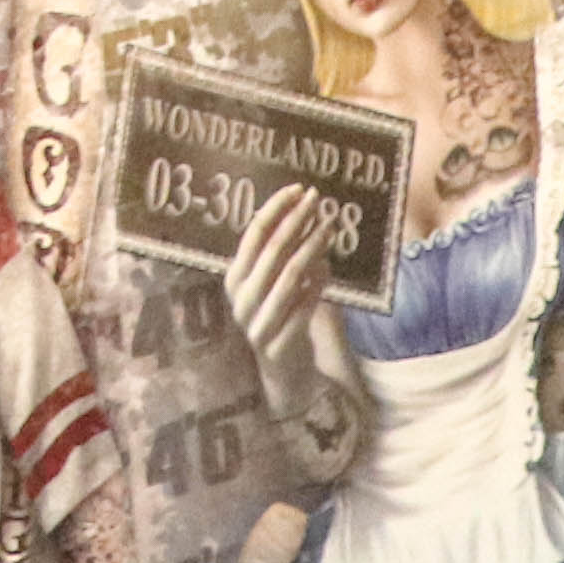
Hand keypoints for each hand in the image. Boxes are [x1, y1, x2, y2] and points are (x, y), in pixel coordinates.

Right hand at [221, 181, 335, 371]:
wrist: (283, 373)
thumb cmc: (281, 317)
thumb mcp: (275, 283)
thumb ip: (285, 254)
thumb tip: (306, 211)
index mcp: (234, 278)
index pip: (252, 234)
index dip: (276, 208)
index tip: (299, 189)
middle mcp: (240, 298)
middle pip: (272, 250)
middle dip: (297, 221)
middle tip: (318, 200)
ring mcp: (257, 322)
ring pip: (289, 276)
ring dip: (311, 248)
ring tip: (329, 227)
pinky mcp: (279, 342)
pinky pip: (303, 306)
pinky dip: (317, 285)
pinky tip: (328, 268)